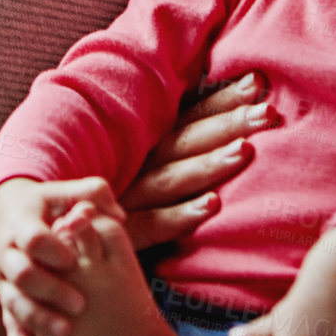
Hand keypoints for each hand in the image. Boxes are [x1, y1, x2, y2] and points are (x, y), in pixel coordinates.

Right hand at [0, 177, 125, 335]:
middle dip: (50, 289)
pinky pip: (10, 325)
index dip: (53, 248)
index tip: (74, 257)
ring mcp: (6, 279)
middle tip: (80, 302)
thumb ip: (91, 193)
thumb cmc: (46, 205)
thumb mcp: (63, 192)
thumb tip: (118, 214)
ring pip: (14, 303)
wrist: (6, 212)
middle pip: (21, 273)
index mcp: (22, 225)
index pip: (32, 238)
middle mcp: (8, 253)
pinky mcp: (8, 299)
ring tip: (66, 331)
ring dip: (38, 319)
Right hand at [121, 72, 275, 249]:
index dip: (221, 100)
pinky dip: (179, 215)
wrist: (69, 252)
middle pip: (184, 141)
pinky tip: (212, 206)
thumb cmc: (120, 208)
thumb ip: (179, 148)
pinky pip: (151, 226)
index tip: (257, 82)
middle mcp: (135, 166)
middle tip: (266, 112)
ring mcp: (125, 198)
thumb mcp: (142, 168)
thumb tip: (234, 129)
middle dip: (226, 124)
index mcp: (145, 147)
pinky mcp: (122, 236)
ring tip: (245, 150)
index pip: (187, 118)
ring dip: (207, 164)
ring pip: (170, 178)